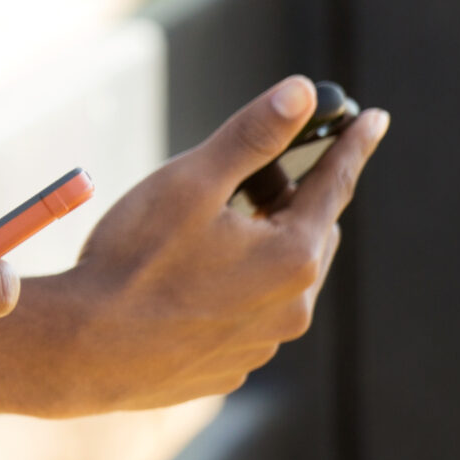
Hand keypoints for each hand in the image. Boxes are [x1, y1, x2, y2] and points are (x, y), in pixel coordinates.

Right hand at [0, 77, 388, 416]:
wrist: (83, 350)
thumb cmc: (133, 261)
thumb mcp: (191, 182)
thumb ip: (253, 135)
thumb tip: (301, 91)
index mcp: (291, 257)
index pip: (335, 185)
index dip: (353, 146)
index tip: (376, 119)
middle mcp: (291, 308)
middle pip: (310, 232)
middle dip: (292, 197)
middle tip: (250, 174)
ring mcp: (262, 344)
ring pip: (280, 278)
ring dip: (261, 246)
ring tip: (206, 229)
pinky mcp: (230, 367)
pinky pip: (249, 315)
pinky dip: (235, 289)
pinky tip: (186, 280)